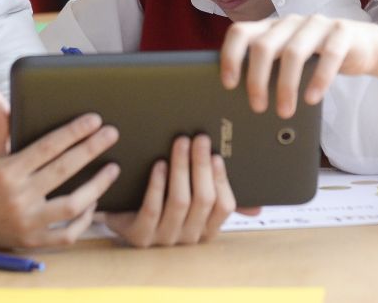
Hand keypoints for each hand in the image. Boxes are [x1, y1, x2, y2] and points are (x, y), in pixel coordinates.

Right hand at [0, 89, 119, 247]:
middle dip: (91, 150)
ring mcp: (27, 222)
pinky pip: (67, 234)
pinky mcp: (33, 241)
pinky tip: (95, 203)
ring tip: (113, 169)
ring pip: (71, 205)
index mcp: (8, 172)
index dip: (73, 132)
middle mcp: (18, 197)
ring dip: (97, 187)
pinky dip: (84, 220)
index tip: (94, 120)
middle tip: (113, 134)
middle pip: (64, 170)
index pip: (47, 148)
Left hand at [103, 135, 242, 247]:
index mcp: (206, 229)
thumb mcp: (192, 201)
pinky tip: (159, 165)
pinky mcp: (139, 236)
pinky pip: (152, 208)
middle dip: (201, 165)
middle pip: (203, 200)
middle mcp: (188, 237)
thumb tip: (257, 207)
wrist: (120, 216)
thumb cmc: (160, 203)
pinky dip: (158, 184)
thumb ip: (220, 198)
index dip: (221, 179)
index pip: (224, 206)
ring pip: (180, 201)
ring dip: (182, 168)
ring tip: (180, 143)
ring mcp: (163, 238)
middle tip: (199, 138)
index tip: (216, 155)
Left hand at [220, 15, 377, 117]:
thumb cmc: (317, 57)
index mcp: (271, 27)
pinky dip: (319, 80)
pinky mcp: (342, 32)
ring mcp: (316, 24)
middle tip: (258, 107)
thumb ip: (268, 70)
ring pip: (294, 52)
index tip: (228, 84)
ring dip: (287, 86)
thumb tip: (243, 101)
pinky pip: (328, 55)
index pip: (240, 33)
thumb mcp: (288, 60)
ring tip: (285, 111)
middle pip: (264, 46)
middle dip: (257, 80)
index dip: (230, 56)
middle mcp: (290, 22)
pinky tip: (312, 99)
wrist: (361, 46)